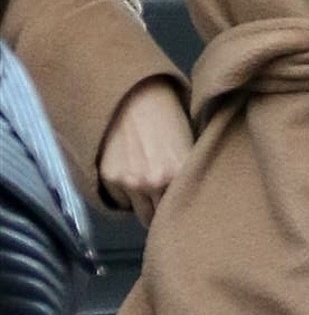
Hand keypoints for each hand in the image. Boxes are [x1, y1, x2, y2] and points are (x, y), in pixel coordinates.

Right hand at [97, 80, 193, 223]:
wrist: (134, 95)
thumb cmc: (168, 117)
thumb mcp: (189, 145)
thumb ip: (189, 175)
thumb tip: (193, 197)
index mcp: (181, 173)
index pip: (183, 211)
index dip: (183, 211)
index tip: (183, 209)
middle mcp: (156, 182)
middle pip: (161, 218)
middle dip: (163, 211)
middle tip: (165, 199)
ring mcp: (130, 182)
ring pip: (141, 213)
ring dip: (145, 205)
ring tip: (149, 186)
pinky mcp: (110, 177)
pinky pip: (121, 201)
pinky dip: (126, 195)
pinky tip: (131, 174)